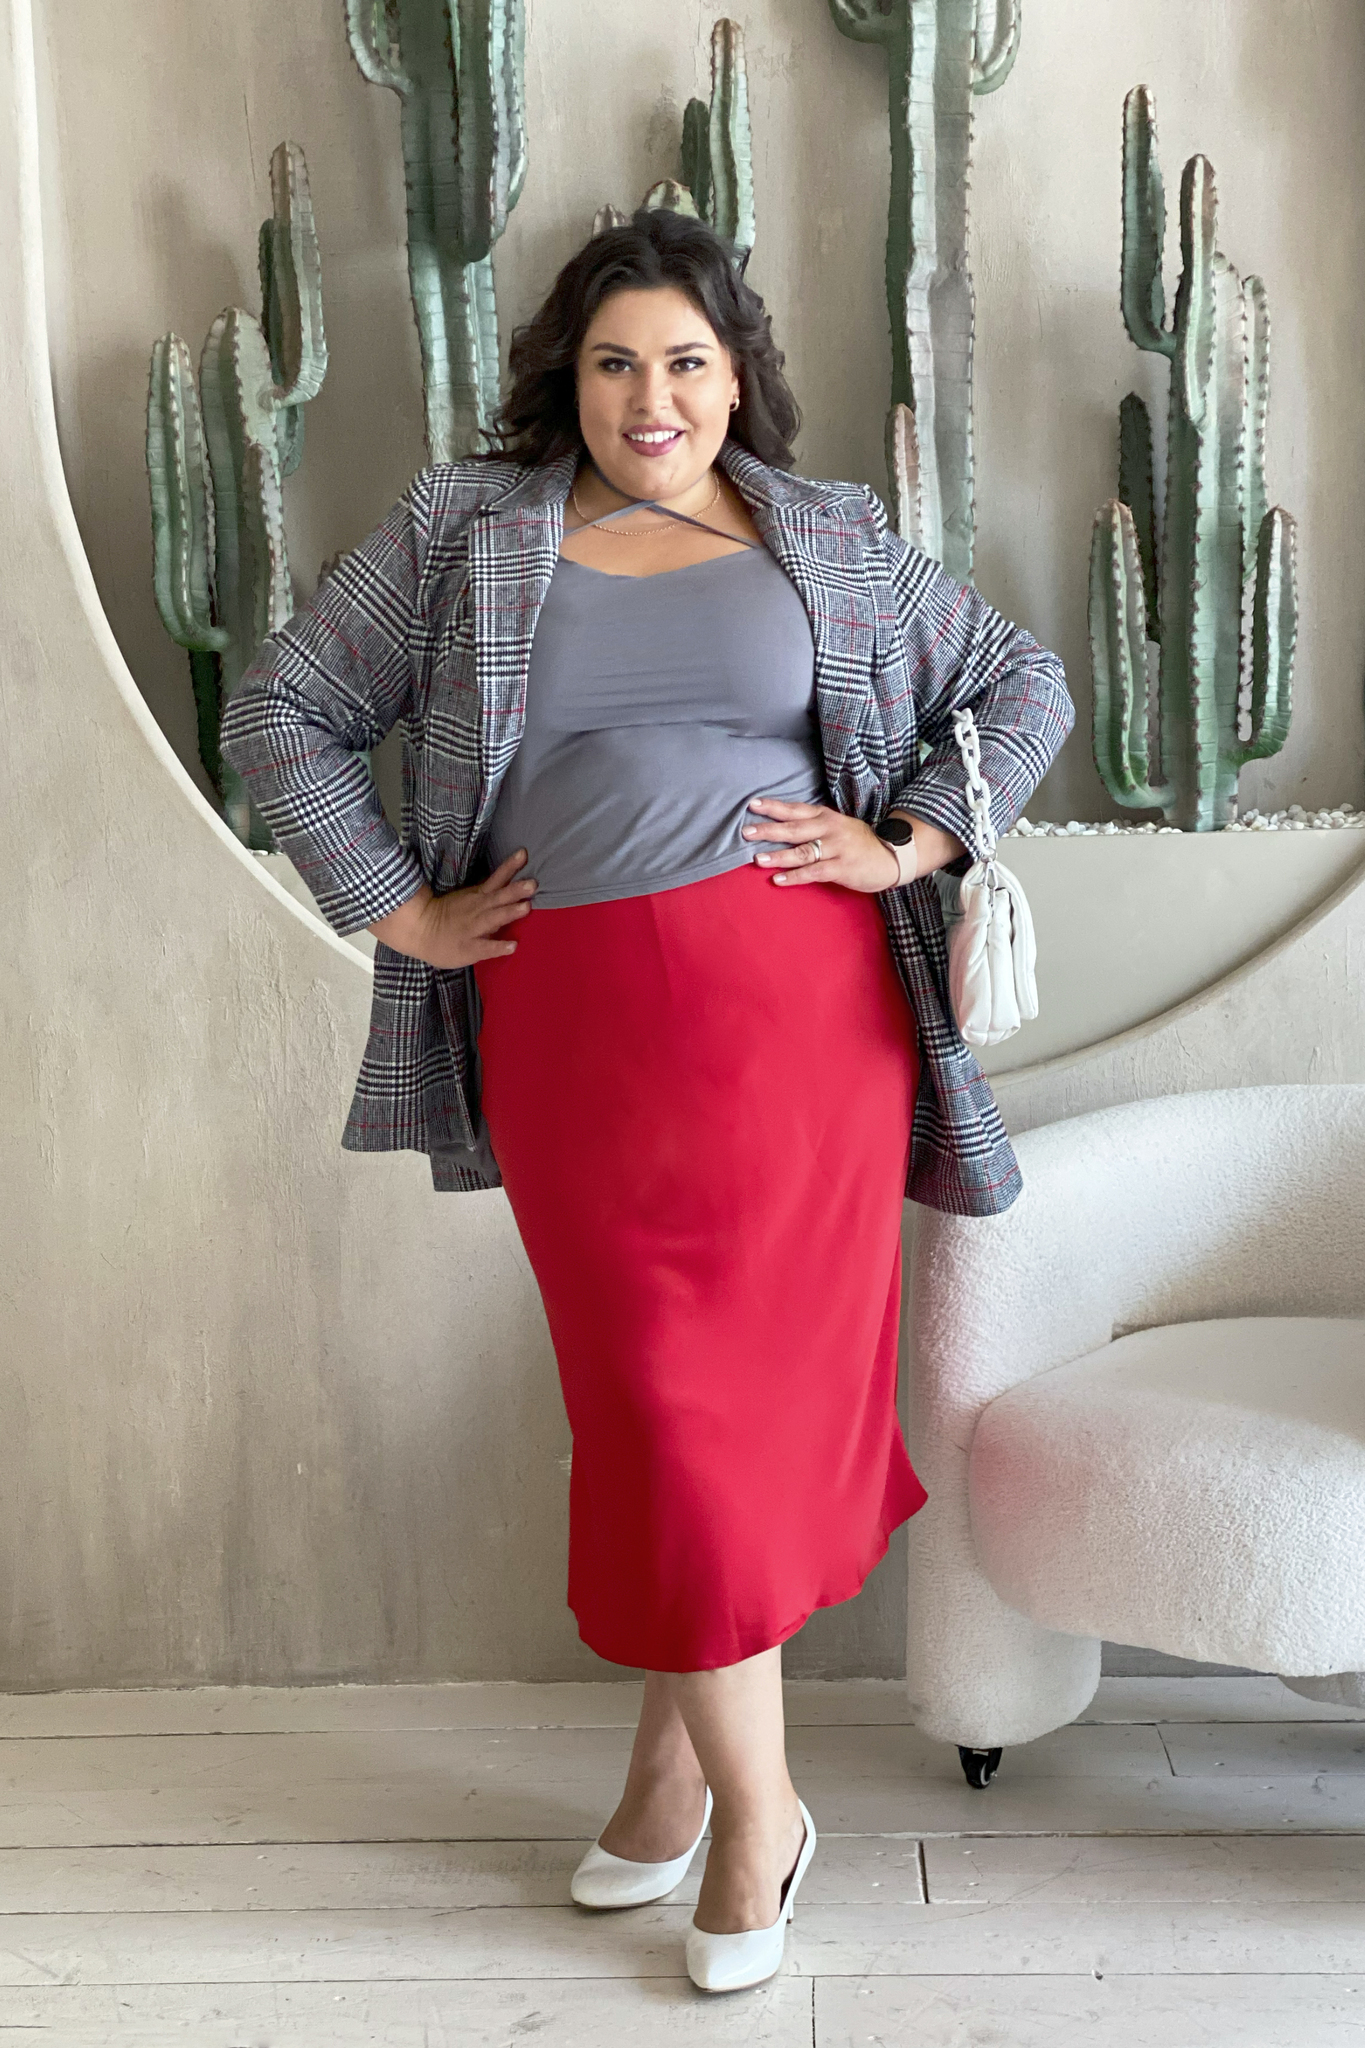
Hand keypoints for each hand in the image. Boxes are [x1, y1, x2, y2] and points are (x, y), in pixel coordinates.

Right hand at [368, 849, 536, 965]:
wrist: (419, 930)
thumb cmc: (445, 915)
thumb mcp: (466, 897)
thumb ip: (486, 893)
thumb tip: (508, 884)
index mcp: (478, 896)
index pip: (496, 878)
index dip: (510, 866)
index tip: (523, 853)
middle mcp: (478, 909)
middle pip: (499, 897)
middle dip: (516, 890)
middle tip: (533, 884)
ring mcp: (473, 929)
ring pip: (494, 918)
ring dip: (509, 912)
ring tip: (526, 908)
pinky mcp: (470, 948)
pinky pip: (486, 947)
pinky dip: (498, 946)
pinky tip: (512, 946)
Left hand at [742, 798, 902, 892]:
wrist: (892, 856)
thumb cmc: (860, 843)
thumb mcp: (838, 826)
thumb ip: (815, 824)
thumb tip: (783, 825)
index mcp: (826, 817)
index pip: (796, 809)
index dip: (774, 807)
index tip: (753, 804)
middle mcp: (830, 829)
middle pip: (794, 828)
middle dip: (769, 830)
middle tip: (746, 832)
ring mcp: (836, 849)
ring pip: (802, 851)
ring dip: (778, 856)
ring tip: (757, 859)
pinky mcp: (841, 868)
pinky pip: (813, 872)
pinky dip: (795, 876)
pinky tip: (778, 880)